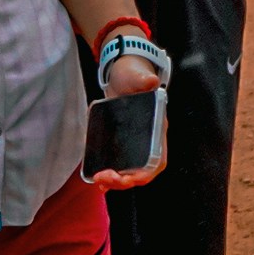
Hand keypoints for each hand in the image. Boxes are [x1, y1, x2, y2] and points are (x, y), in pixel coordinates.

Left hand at [88, 37, 169, 190]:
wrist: (122, 73)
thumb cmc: (133, 74)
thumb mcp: (137, 76)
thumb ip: (144, 80)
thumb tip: (152, 81)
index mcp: (157, 129)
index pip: (157, 161)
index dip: (142, 174)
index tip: (123, 177)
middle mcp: (148, 140)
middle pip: (142, 171)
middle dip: (124, 181)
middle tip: (102, 178)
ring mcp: (134, 142)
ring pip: (130, 171)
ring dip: (116, 181)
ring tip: (98, 181)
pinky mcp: (121, 142)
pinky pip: (119, 163)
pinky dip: (110, 173)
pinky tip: (96, 175)